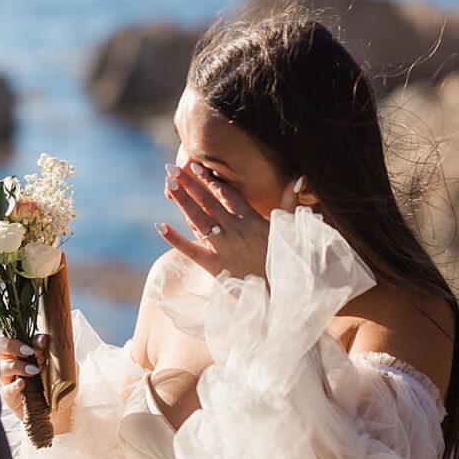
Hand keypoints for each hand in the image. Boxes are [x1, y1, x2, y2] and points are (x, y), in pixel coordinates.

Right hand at [0, 334, 72, 433]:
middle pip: (1, 345)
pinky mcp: (9, 395)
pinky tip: (22, 384)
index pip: (22, 337)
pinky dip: (14, 385)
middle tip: (29, 351)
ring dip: (16, 365)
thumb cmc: (59, 384)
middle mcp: (14, 361)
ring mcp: (9, 378)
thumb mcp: (64, 368)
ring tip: (33, 371)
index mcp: (26, 351)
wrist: (59, 409)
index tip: (43, 341)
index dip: (31, 337)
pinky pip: (6, 388)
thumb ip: (62, 355)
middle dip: (13, 345)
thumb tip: (60, 343)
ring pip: (2, 366)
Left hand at [157, 162, 303, 279]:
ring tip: (169, 184)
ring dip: (183, 200)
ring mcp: (223, 247)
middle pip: (209, 201)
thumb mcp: (288, 229)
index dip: (212, 179)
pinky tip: (160, 226)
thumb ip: (289, 201)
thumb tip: (298, 177)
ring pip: (199, 218)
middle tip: (173, 168)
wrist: (281, 293)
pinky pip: (191, 250)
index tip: (197, 165)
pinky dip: (175, 239)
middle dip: (191, 183)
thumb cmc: (285, 260)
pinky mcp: (214, 266)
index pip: (228, 194)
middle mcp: (235, 230)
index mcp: (252, 220)